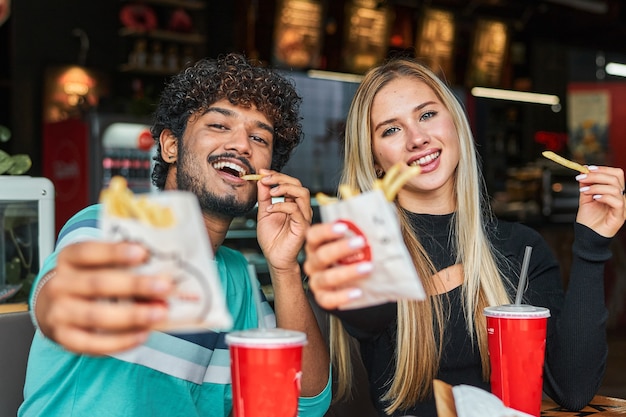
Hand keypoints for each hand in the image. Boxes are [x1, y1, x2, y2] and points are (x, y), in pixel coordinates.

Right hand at [35, 241, 173, 354]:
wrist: (56, 306)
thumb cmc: (89, 278)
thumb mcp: (99, 264)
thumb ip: (124, 264)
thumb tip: (161, 274)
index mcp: (68, 258)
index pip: (88, 252)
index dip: (115, 252)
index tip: (143, 253)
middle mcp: (59, 285)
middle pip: (97, 284)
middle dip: (135, 285)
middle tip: (165, 286)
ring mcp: (59, 313)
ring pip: (96, 316)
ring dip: (132, 315)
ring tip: (160, 313)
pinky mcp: (64, 338)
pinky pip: (93, 344)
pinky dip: (121, 341)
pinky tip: (143, 333)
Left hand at [255, 169, 311, 272]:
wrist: (275, 258)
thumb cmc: (272, 239)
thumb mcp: (264, 213)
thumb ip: (264, 197)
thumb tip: (262, 180)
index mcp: (293, 204)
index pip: (289, 183)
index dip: (276, 175)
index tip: (262, 172)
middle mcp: (301, 208)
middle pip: (298, 184)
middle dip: (281, 178)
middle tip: (266, 178)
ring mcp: (304, 217)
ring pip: (302, 193)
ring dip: (285, 188)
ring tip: (271, 191)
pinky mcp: (302, 226)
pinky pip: (295, 210)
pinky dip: (282, 205)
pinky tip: (271, 208)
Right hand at [303, 222, 371, 309]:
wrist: (356, 282)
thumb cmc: (353, 256)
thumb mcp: (352, 242)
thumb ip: (358, 233)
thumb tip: (378, 225)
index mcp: (316, 246)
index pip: (313, 235)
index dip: (326, 231)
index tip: (343, 227)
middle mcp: (313, 263)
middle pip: (321, 256)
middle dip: (341, 249)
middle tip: (361, 242)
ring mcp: (316, 281)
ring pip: (326, 278)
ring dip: (347, 272)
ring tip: (367, 267)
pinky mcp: (322, 297)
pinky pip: (327, 299)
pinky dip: (342, 296)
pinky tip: (358, 292)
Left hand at [576, 165, 624, 236]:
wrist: (586, 236)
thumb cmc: (588, 219)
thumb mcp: (585, 198)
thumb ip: (586, 186)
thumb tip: (584, 171)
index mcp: (614, 192)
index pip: (616, 174)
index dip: (602, 169)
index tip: (586, 168)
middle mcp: (620, 197)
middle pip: (616, 178)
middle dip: (598, 174)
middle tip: (582, 177)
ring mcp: (622, 207)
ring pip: (615, 189)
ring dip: (597, 186)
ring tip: (584, 191)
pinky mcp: (620, 216)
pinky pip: (618, 202)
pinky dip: (605, 197)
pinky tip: (594, 198)